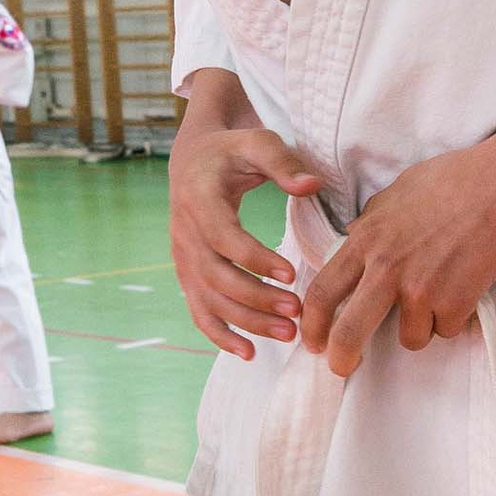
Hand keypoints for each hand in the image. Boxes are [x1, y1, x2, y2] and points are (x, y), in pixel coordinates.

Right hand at [170, 111, 324, 357]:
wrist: (193, 162)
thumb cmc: (232, 151)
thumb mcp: (258, 142)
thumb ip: (284, 163)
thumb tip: (311, 185)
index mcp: (198, 200)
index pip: (223, 237)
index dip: (254, 259)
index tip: (290, 274)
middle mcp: (184, 233)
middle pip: (216, 276)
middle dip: (256, 299)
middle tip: (297, 312)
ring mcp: (183, 258)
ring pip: (210, 300)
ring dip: (247, 322)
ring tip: (288, 333)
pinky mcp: (188, 275)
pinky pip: (200, 311)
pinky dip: (221, 335)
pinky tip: (250, 353)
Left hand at [296, 140, 495, 378]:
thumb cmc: (451, 181)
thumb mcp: (393, 195)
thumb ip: (369, 224)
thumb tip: (353, 238)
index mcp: (366, 241)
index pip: (322, 292)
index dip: (311, 324)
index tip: (313, 340)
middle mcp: (387, 269)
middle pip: (349, 332)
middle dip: (341, 359)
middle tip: (343, 368)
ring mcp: (421, 290)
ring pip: (409, 338)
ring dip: (421, 326)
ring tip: (440, 293)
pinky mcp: (454, 304)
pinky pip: (446, 329)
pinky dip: (454, 317)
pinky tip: (464, 286)